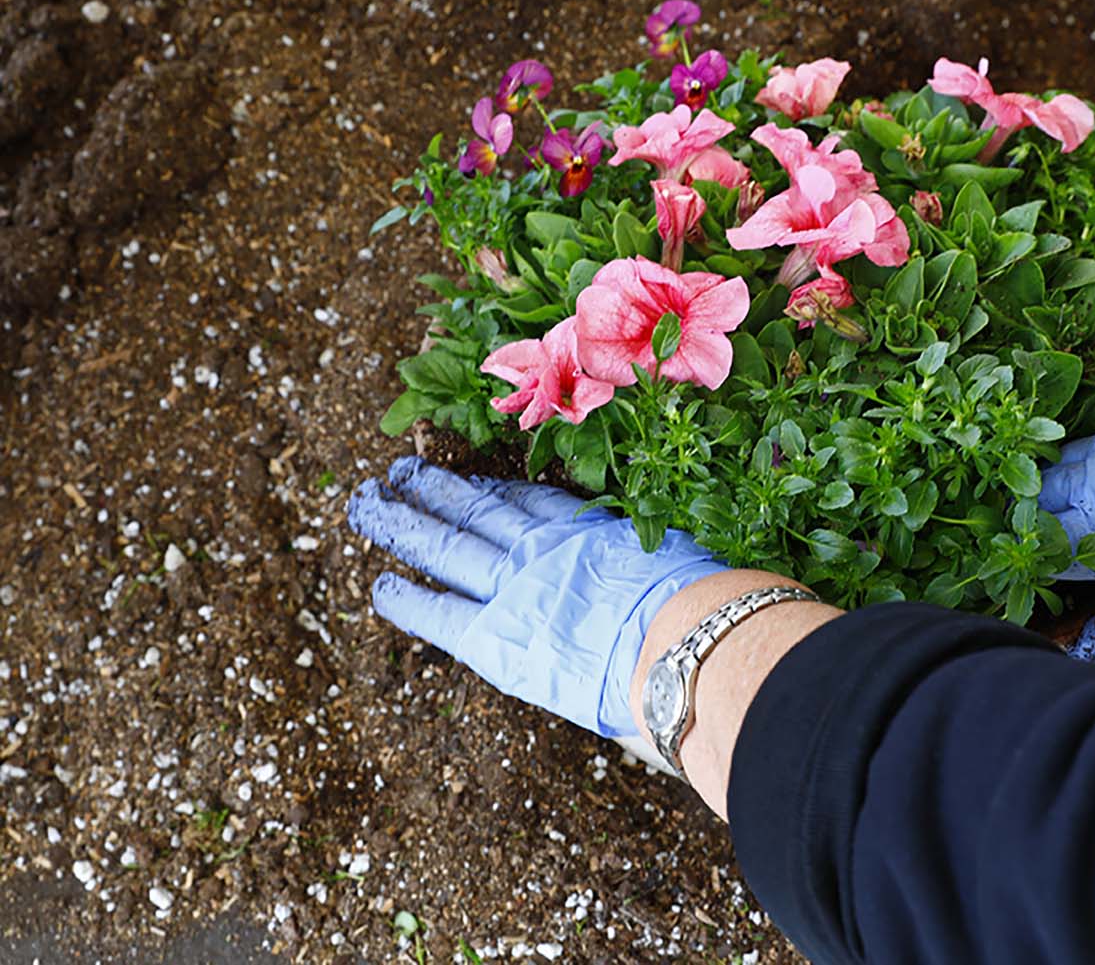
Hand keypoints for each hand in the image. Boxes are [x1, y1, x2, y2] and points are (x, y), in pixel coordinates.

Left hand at [346, 457, 725, 736]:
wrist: (694, 641)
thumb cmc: (711, 612)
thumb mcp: (691, 570)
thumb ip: (666, 572)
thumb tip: (684, 584)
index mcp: (592, 532)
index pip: (532, 502)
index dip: (497, 488)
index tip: (474, 479)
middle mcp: (546, 550)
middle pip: (477, 509)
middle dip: (434, 489)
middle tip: (399, 471)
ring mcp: (516, 586)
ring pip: (446, 544)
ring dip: (402, 521)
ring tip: (367, 503)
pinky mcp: (496, 637)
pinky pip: (438, 611)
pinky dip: (406, 597)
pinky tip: (380, 585)